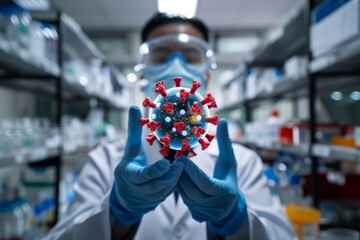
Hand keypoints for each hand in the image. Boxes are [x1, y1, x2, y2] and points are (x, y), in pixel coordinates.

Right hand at [110, 106, 182, 225]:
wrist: (127, 193)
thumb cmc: (130, 164)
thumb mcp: (131, 148)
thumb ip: (133, 130)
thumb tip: (134, 106)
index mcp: (128, 174)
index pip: (142, 175)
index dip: (155, 171)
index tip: (167, 164)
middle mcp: (136, 189)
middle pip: (156, 184)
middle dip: (170, 175)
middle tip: (181, 164)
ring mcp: (146, 199)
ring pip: (164, 191)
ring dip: (174, 180)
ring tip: (181, 168)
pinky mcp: (154, 203)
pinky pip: (167, 195)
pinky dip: (174, 186)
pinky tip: (179, 176)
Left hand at [176, 119, 246, 235]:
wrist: (228, 206)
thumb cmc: (228, 177)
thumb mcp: (229, 161)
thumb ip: (225, 142)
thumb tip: (222, 121)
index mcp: (225, 191)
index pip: (205, 183)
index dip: (192, 172)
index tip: (181, 159)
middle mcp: (214, 204)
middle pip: (192, 190)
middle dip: (182, 174)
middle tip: (174, 160)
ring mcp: (204, 210)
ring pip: (184, 195)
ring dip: (177, 180)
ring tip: (174, 167)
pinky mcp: (195, 214)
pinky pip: (182, 199)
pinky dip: (178, 187)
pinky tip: (176, 176)